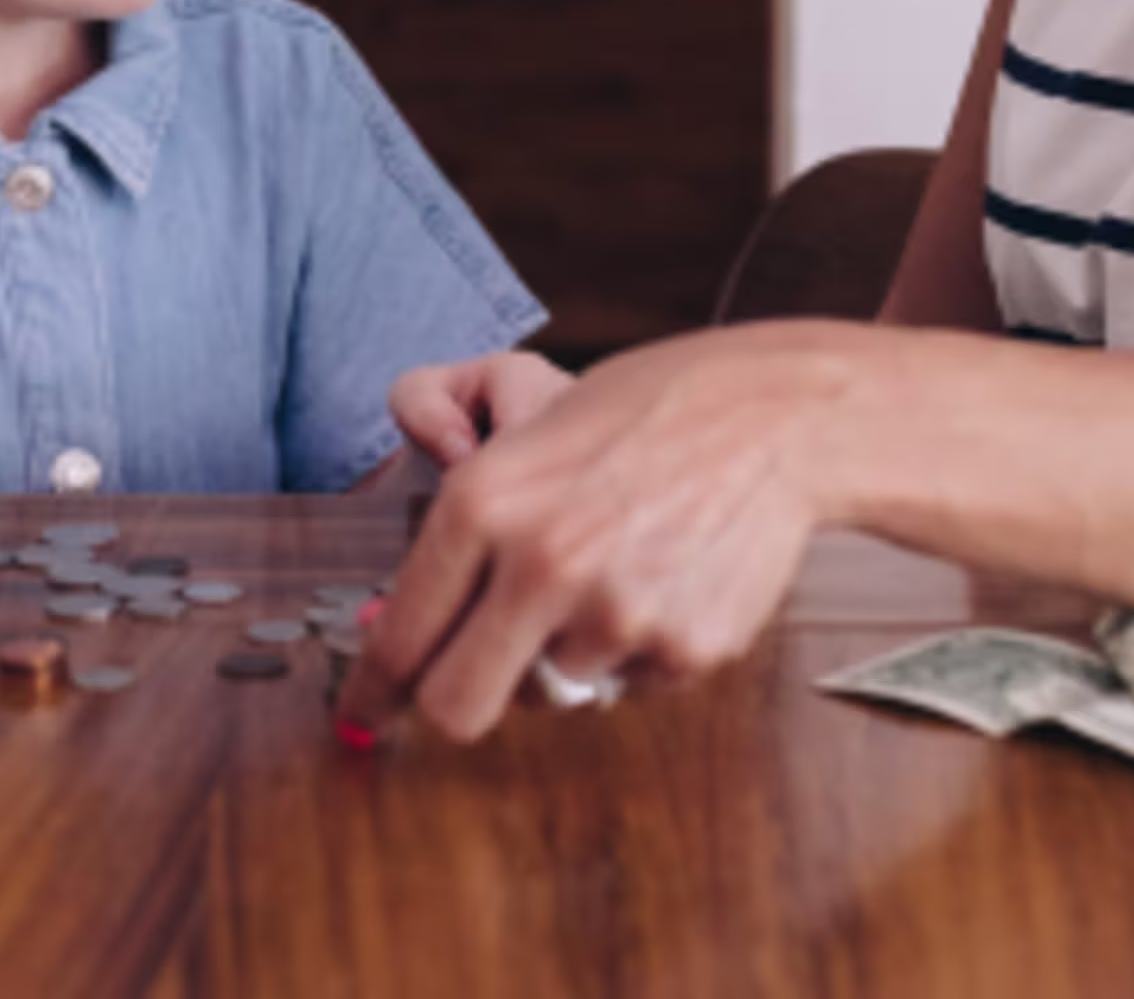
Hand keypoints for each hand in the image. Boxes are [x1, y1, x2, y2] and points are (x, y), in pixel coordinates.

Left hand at [342, 325, 858, 742]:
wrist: (772, 415)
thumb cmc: (640, 415)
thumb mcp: (522, 439)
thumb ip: (457, 537)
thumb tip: (390, 633)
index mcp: (481, 502)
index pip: (400, 639)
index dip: (371, 693)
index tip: (361, 719)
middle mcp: (540, 563)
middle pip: (457, 707)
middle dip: (455, 706)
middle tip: (475, 679)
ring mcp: (616, 614)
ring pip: (556, 690)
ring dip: (571, 649)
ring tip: (618, 566)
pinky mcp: (683, 649)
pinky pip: (632, 684)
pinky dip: (640, 647)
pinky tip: (669, 574)